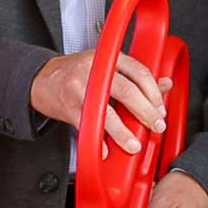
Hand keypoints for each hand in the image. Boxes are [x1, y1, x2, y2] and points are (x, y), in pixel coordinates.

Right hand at [30, 46, 170, 150]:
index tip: (160, 109)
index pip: (139, 72)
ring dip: (123, 132)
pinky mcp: (69, 107)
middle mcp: (95, 70)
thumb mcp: (107, 66)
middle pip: (127, 91)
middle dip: (145, 112)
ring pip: (107, 111)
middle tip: (156, 126)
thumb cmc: (76, 73)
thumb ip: (137, 76)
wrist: (42, 80)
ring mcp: (81, 88)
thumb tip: (166, 84)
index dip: (154, 93)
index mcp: (109, 58)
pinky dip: (98, 140)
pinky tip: (105, 149)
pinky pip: (87, 126)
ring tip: (134, 144)